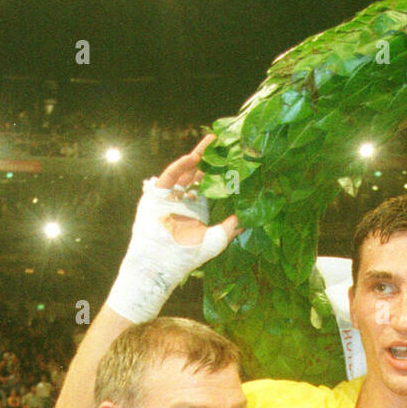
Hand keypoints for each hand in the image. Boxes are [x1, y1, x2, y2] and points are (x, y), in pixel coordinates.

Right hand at [106, 135, 240, 323]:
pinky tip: (193, 158)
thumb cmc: (188, 256)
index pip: (210, 186)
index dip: (221, 174)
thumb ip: (231, 227)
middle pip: (198, 174)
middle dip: (210, 160)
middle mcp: (185, 201)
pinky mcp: (157, 195)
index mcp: (198, 209)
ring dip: (197, 157)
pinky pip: (169, 176)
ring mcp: (171, 196)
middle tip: (224, 144)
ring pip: (184, 171)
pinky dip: (180, 166)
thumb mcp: (216, 240)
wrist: (162, 264)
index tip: (233, 161)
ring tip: (211, 144)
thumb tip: (249, 218)